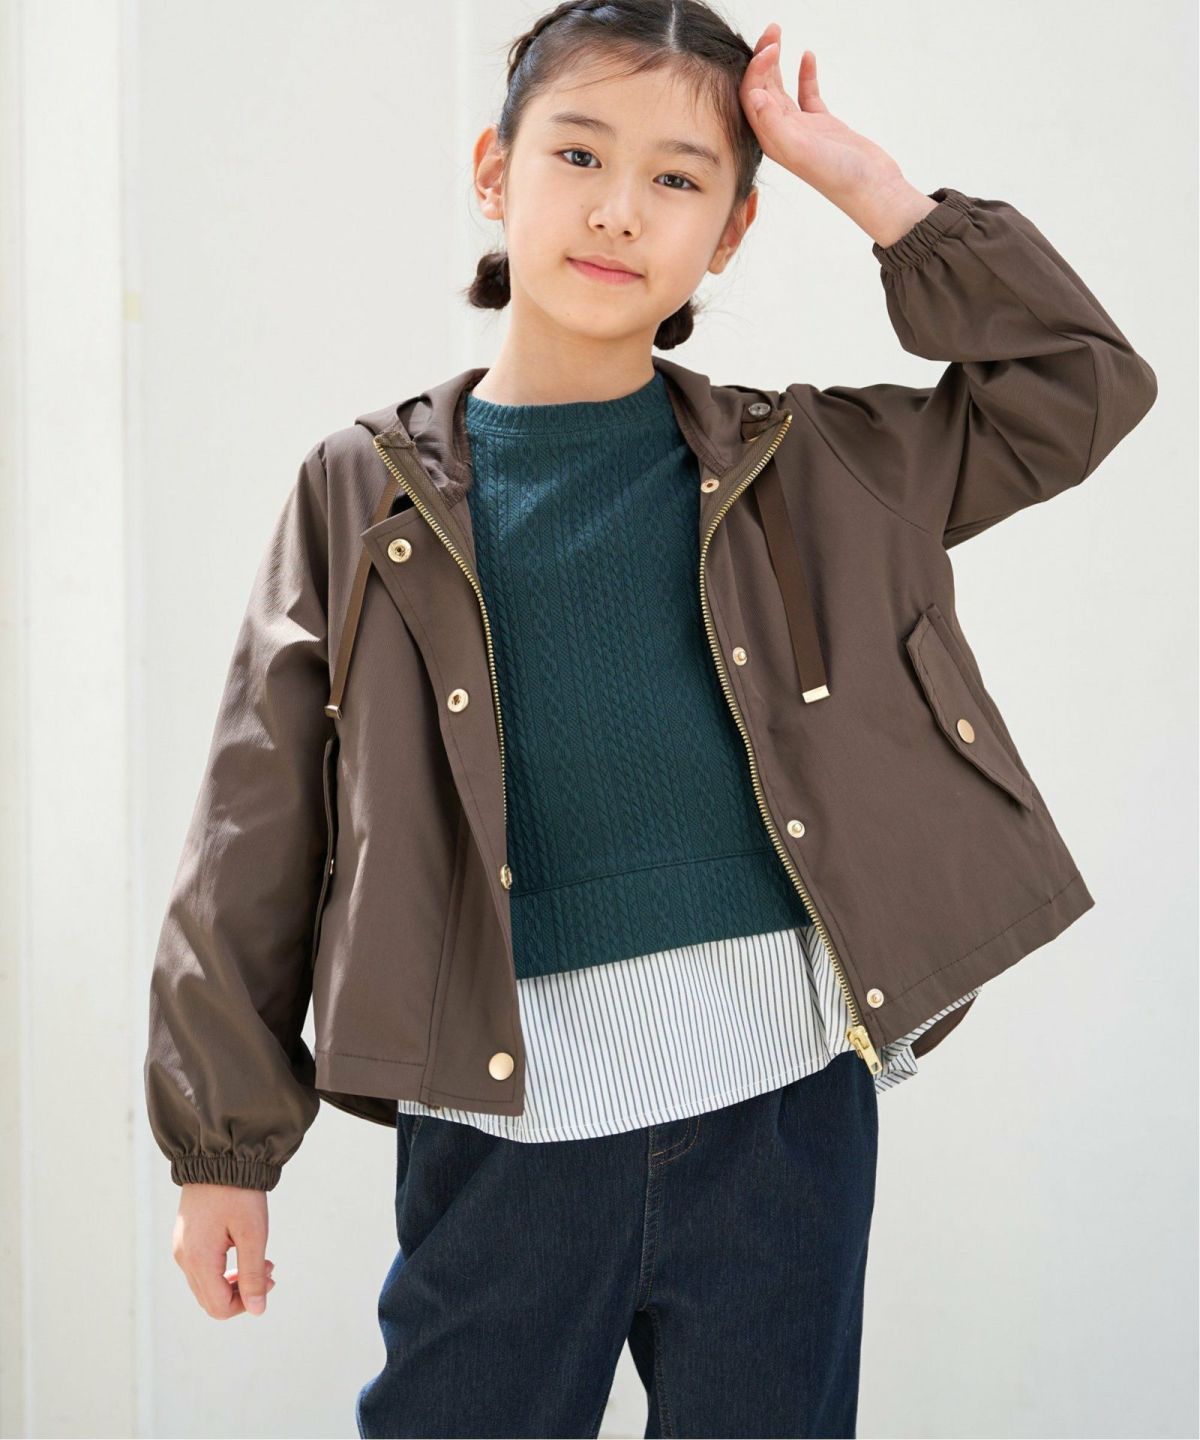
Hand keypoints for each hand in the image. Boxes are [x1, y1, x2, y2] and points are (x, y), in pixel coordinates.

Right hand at [173, 1183, 277, 1319]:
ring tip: (262, 1259)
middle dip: (242, 1292)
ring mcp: (181, 1248)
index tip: (270, 1279)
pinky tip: (244, 1248)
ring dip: (235, 1280)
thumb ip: (253, 1274)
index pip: (219, 1307)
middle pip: (211, 1300)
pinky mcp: (185, 1238)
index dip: (246, 1303)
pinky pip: (203, 1268)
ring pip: (207, 1285)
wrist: (219, 1156)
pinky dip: (224, 1268)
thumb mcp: (253, 1233)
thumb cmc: (238, 1193)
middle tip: (269, 1269)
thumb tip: (257, 1310)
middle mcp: (183, 1258)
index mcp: (198, 1260)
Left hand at [740, 23, 925, 233]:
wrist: (873, 190)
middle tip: (772, 29)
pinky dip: (805, 74)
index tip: (772, 47)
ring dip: (776, 62)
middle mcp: (781, 134)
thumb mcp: (802, 150)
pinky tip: (807, 56)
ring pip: (780, 89)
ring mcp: (802, 129)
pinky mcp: (821, 125)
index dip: (756, 69)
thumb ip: (775, 125)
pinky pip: (806, 95)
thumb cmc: (839, 177)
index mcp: (772, 140)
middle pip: (761, 90)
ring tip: (779, 35)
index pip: (752, 98)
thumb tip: (754, 96)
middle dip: (762, 58)